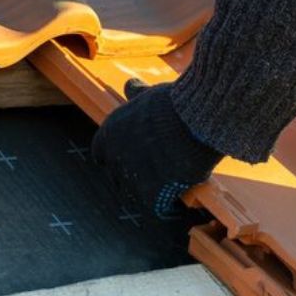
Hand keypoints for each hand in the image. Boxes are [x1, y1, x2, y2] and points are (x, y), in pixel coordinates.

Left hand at [91, 79, 222, 218]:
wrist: (194, 117)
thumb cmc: (174, 102)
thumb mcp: (148, 95)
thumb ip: (135, 95)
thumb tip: (130, 84)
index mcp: (108, 134)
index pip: (101, 156)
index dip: (118, 159)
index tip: (134, 159)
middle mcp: (113, 158)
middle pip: (116, 179)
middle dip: (132, 179)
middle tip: (156, 176)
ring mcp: (130, 178)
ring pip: (134, 196)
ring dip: (148, 196)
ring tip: (168, 191)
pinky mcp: (151, 194)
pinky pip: (155, 211)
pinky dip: (166, 209)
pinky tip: (179, 204)